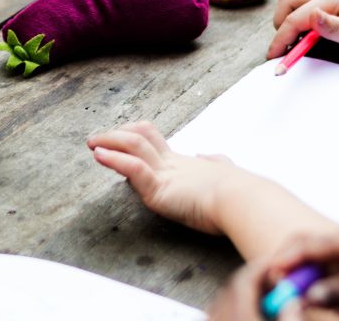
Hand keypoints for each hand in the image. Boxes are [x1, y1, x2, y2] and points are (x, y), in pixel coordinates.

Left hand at [89, 121, 243, 235]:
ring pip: (133, 147)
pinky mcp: (162, 189)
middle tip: (97, 137)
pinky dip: (114, 160)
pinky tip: (100, 155)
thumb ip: (215, 164)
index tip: (119, 135)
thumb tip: (208, 157)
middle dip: (117, 134)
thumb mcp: (225, 173)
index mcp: (185, 164)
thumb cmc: (241, 194)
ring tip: (92, 142)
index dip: (134, 135)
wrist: (247, 202)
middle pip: (140, 137)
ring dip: (109, 142)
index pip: (154, 141)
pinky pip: (134, 169)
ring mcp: (167, 175)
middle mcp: (174, 165)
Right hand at [267, 0, 338, 59]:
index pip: (295, 18)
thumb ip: (335, 28)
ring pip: (292, 1)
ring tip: (298, 42)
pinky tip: (308, 35)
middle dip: (281, 25)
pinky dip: (297, 19)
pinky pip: (302, 5)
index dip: (282, 39)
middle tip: (287, 48)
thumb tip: (312, 17)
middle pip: (287, 1)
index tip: (275, 57)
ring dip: (288, 21)